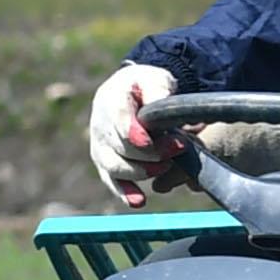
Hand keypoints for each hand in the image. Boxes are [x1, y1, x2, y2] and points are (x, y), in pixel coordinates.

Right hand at [83, 61, 182, 203]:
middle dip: (149, 153)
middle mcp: (100, 124)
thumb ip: (158, 90)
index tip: (149, 143)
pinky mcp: (105, 163)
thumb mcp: (155, 78)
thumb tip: (161, 108)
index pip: (119, 119)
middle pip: (120, 146)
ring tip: (165, 167)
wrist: (131, 92)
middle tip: (179, 148)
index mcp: (111, 99)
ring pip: (114, 166)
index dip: (133, 133)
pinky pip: (111, 180)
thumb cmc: (146, 85)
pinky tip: (139, 201)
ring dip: (140, 171)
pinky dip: (124, 192)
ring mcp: (100, 145)